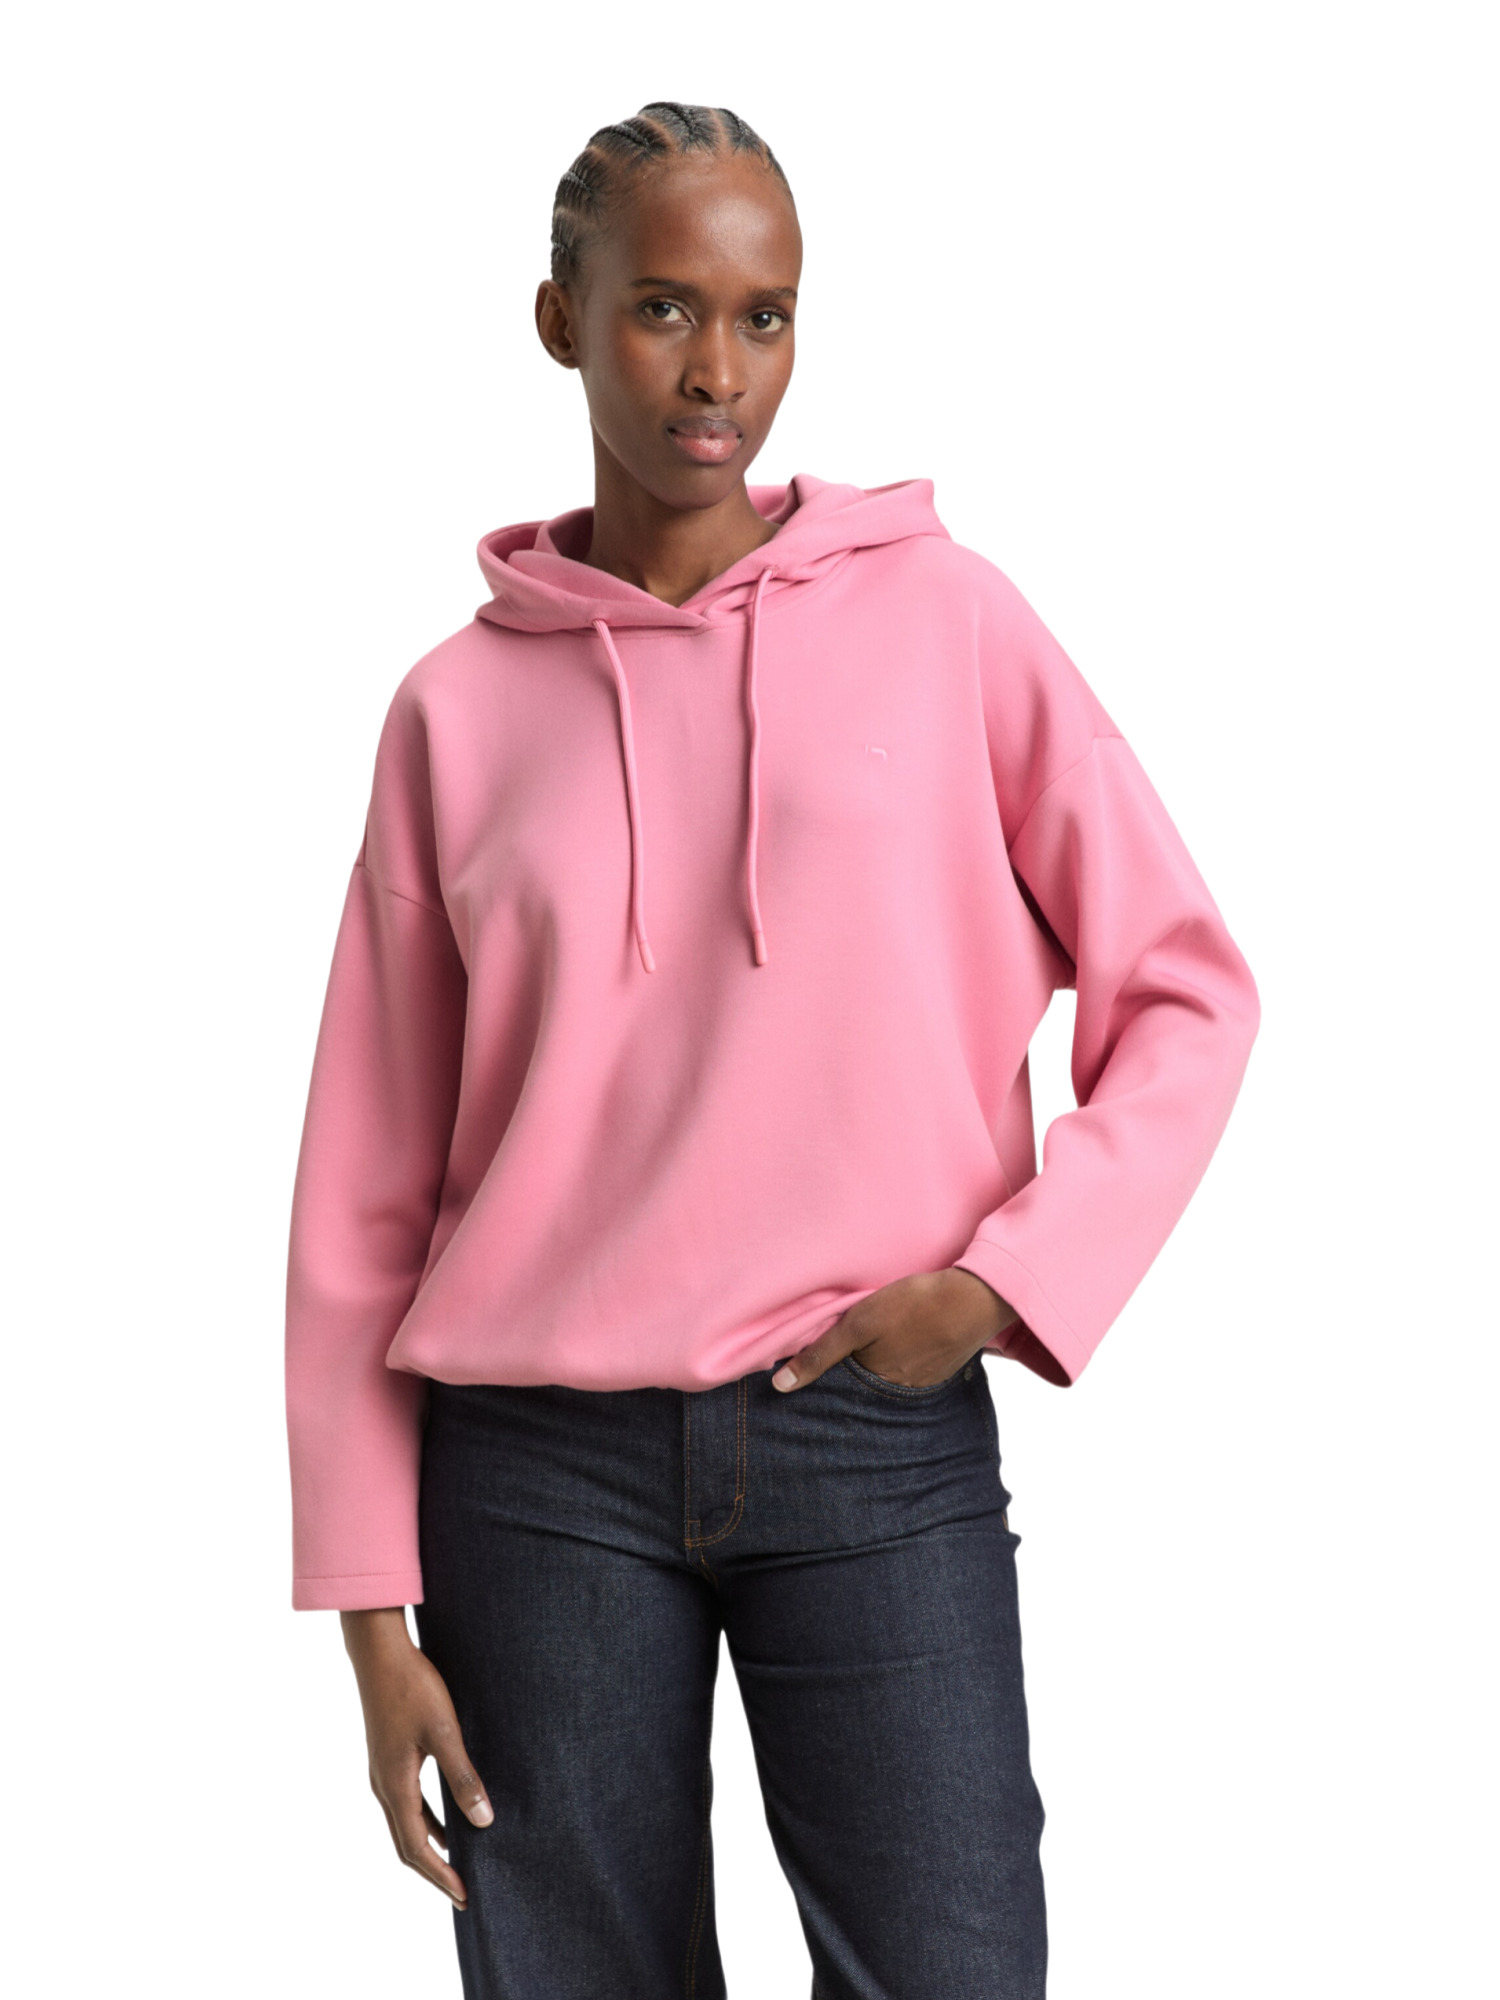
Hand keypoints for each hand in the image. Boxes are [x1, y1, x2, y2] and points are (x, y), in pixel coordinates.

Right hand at [340, 1606, 492, 1909]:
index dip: (441, 1875)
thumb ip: (463, 1778)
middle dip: (435, 1871)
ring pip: (406, 1824)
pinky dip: (427, 1821)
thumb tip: (483, 1822)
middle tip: (462, 1892)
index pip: (417, 1848)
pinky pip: (407, 1803)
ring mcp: (382, 1772)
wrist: (379, 1652)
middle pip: (407, 1844)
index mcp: (395, 1786)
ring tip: (457, 1863)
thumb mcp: (444, 1732)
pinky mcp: (388, 1757)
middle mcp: (383, 1786)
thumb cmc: (412, 1688)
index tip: (464, 1896)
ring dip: (431, 1846)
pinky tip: (448, 1818)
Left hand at [771, 1268, 1020, 1391]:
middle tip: (848, 1348)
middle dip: (851, 1373)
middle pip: (864, 1385)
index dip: (826, 1375)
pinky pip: (911, 1369)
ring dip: (878, 1364)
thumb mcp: (858, 1323)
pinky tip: (904, 1339)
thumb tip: (780, 1387)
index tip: (813, 1366)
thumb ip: (820, 1353)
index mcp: (874, 1382)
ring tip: (876, 1342)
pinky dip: (902, 1358)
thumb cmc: (913, 1306)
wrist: (973, 1298)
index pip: (839, 1389)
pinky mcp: (941, 1367)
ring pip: (887, 1377)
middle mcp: (898, 1392)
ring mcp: (923, 1381)